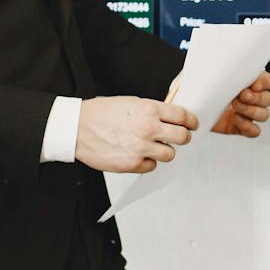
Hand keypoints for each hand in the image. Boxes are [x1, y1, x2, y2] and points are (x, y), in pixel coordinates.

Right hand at [76, 95, 196, 173]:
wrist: (76, 128)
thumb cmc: (99, 113)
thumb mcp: (129, 103)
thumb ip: (151, 111)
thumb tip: (169, 118)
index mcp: (149, 110)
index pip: (182, 116)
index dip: (191, 121)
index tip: (193, 124)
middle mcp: (148, 128)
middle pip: (182, 137)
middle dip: (183, 137)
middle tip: (179, 137)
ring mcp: (141, 148)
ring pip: (169, 154)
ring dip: (164, 151)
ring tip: (152, 147)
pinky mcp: (132, 164)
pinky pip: (151, 166)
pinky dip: (147, 162)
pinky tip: (136, 155)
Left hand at [166, 70, 269, 137]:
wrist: (186, 110)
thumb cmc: (193, 89)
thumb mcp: (200, 73)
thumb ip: (213, 65)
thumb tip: (218, 58)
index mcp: (244, 80)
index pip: (266, 80)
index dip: (264, 82)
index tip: (254, 84)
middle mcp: (249, 96)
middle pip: (267, 98)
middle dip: (256, 98)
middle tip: (241, 95)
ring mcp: (246, 113)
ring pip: (264, 114)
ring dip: (252, 111)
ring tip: (235, 108)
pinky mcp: (240, 127)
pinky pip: (255, 131)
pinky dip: (248, 127)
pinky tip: (236, 120)